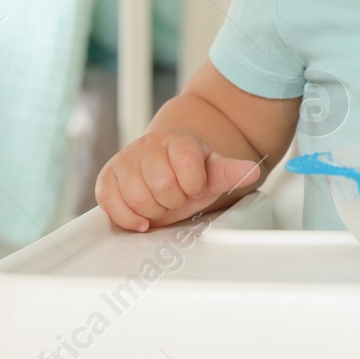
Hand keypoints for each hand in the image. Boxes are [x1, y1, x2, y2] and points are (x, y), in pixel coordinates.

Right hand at [94, 128, 261, 231]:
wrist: (163, 171)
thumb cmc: (188, 173)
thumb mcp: (212, 173)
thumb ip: (230, 172)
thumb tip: (252, 170)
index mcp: (177, 139)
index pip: (188, 169)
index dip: (194, 186)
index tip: (194, 185)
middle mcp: (148, 145)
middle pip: (163, 186)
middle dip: (174, 200)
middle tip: (175, 196)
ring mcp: (125, 160)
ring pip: (138, 198)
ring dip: (154, 211)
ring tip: (160, 203)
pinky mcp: (107, 179)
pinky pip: (112, 205)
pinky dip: (129, 219)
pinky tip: (142, 219)